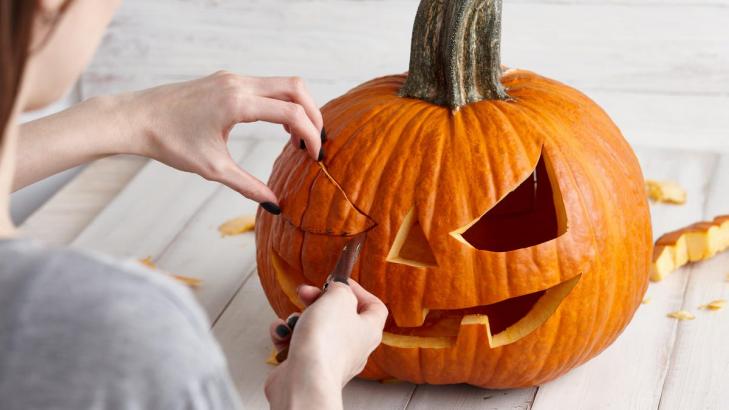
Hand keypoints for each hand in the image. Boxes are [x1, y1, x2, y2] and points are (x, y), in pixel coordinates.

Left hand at [118, 71, 323, 208]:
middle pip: (296, 88)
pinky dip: (280, 103)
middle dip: (313, 114)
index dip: (310, 135)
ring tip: (296, 138)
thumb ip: (248, 186)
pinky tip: (276, 126)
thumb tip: (274, 205)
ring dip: (297, 107)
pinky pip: (265, 85)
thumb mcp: (212, 169)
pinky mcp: (225, 79)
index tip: (315, 156)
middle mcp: (238, 83)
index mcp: (237, 103)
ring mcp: (232, 78)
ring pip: (282, 83)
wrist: (135, 118)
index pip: (291, 113)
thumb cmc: (169, 142)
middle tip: (315, 142)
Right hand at [265, 280, 387, 409]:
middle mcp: (353, 347)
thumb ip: (341, 288)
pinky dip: (286, 336)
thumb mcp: (339, 298)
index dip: (358, 291)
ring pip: (314, 329)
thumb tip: (338, 288)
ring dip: (298, 318)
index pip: (374, 307)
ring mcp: (329, 359)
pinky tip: (282, 334)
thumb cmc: (326, 342)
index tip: (339, 282)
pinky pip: (296, 345)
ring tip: (293, 320)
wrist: (304, 381)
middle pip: (338, 315)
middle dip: (318, 300)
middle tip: (305, 292)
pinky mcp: (307, 368)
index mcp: (368, 331)